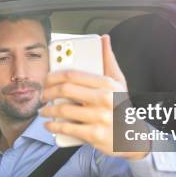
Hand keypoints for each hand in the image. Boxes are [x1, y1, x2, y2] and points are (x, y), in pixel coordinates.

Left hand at [40, 34, 148, 159]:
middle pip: (65, 90)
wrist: (133, 137)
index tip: (46, 80)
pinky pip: (67, 128)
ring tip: (43, 111)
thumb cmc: (121, 107)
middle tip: (42, 96)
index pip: (73, 75)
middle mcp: (104, 99)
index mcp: (107, 84)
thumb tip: (104, 39)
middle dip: (48, 93)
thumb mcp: (119, 83)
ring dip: (48, 111)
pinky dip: (54, 126)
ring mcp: (99, 117)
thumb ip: (109, 60)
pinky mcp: (95, 134)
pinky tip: (49, 125)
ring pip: (63, 110)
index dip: (54, 76)